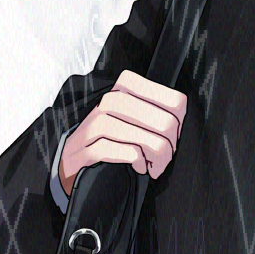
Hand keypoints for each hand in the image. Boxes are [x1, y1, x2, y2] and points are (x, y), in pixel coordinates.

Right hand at [58, 69, 187, 197]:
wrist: (74, 159)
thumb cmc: (111, 138)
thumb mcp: (132, 118)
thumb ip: (156, 113)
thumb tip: (180, 118)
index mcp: (124, 89)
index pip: (168, 97)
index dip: (178, 119)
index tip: (175, 134)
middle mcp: (108, 103)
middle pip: (157, 119)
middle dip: (168, 143)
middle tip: (166, 155)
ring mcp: (94, 126)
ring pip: (139, 136)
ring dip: (154, 155)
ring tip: (155, 164)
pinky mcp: (86, 150)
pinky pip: (119, 151)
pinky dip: (134, 160)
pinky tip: (139, 165)